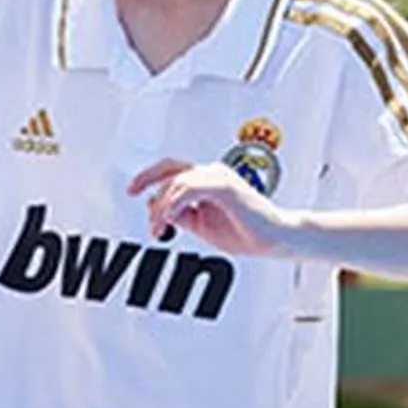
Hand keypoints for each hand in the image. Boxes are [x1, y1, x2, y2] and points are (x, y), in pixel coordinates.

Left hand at [127, 160, 294, 257]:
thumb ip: (181, 214)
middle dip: (154, 199)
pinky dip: (175, 205)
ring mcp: (220, 177)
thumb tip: (156, 208)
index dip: (149, 176)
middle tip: (150, 223)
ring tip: (159, 228)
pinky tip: (170, 219)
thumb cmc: (246, 231)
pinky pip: (190, 190)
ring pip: (178, 182)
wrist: (275, 238)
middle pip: (170, 174)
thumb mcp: (202, 225)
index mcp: (208, 179)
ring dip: (163, 207)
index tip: (132, 190)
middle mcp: (213, 173)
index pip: (172, 169)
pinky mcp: (226, 187)